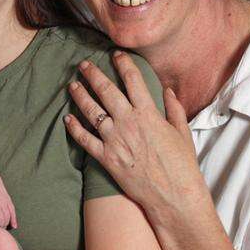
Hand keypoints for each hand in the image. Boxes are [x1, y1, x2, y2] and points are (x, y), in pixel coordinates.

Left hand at [64, 53, 205, 214]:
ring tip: (72, 85)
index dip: (123, 64)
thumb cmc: (181, 165)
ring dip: (80, 96)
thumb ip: (174, 109)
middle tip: (83, 64)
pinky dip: (74, 127)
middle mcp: (128, 123)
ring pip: (91, 111)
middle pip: (106, 90)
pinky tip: (67, 118)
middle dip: (93, 74)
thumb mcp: (182, 133)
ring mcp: (114, 140)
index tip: (115, 54)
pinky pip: (84, 139)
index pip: (133, 80)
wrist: (173, 196)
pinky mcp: (106, 158)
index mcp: (149, 114)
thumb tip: (167, 90)